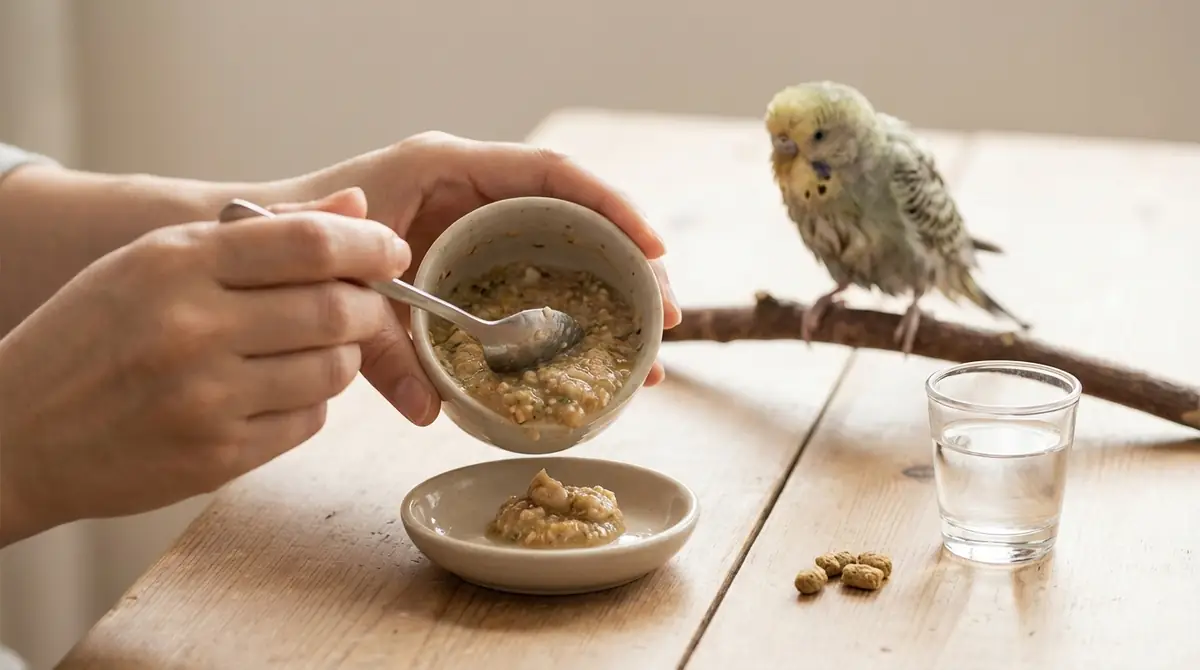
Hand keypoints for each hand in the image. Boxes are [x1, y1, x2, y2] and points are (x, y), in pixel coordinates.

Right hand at [0, 210, 406, 544]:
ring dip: (341, 357)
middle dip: (370, 307)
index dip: (369, 247)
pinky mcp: (219, 456)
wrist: (16, 433)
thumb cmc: (90, 338)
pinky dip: (310, 403)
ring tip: (313, 349)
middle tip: (368, 307)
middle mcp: (192, 328)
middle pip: (336, 309)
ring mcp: (207, 398)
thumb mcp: (153, 264)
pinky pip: (308, 421)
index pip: (307, 243)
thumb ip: (259, 234)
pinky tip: (276, 392)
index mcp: (174, 264)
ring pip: (332, 370)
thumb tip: (356, 210)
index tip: (391, 253)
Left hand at [286, 132, 681, 426]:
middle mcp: (475, 187)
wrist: (266, 245)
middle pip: (577, 213)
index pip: (549, 172)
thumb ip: (385, 351)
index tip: (653, 250)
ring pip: (568, 246)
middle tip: (665, 318)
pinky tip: (595, 357)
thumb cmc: (304, 247)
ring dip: (612, 294)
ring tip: (647, 354)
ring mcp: (481, 219)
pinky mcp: (479, 253)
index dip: (610, 207)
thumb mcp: (351, 295)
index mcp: (449, 168)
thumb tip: (431, 413)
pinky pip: (541, 272)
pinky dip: (573, 311)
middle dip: (630, 263)